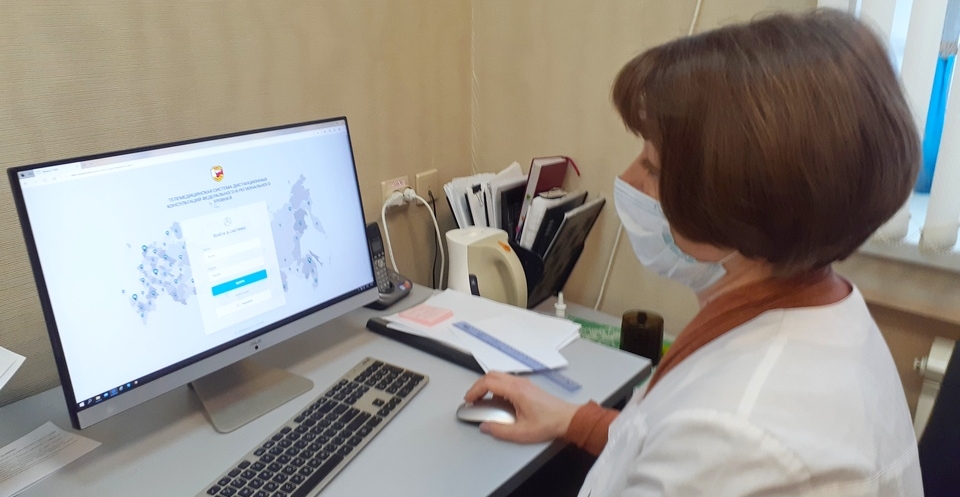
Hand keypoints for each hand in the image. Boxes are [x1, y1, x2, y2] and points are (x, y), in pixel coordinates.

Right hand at [463, 371, 580, 443]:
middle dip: (478, 386)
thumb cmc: (548, 423)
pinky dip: (496, 388)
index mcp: (516, 391)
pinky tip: (496, 402)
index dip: (474, 390)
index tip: (468, 400)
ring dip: (487, 386)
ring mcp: (523, 383)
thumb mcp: (521, 432)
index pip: (488, 383)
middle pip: (491, 375)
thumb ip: (500, 430)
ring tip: (481, 400)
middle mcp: (519, 383)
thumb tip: (485, 426)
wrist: (566, 419)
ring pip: (499, 376)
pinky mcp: (526, 387)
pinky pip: (506, 381)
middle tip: (472, 399)